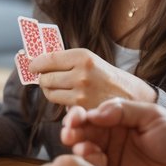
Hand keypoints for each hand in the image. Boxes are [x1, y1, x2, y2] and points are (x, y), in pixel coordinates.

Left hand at [30, 48, 156, 108]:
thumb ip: (66, 61)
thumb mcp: (90, 61)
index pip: (47, 59)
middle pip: (44, 78)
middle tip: (48, 78)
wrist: (134, 97)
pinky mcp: (82, 109)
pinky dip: (61, 103)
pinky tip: (70, 99)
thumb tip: (36, 61)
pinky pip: (60, 105)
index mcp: (82, 56)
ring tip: (60, 89)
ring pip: (49, 93)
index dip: (35, 63)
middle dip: (43, 78)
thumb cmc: (108, 78)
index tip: (32, 66)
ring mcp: (81, 93)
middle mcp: (81, 73)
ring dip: (50, 91)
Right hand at [62, 99, 165, 165]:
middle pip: (84, 130)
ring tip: (81, 149)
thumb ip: (124, 110)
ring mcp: (111, 153)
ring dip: (78, 147)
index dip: (79, 115)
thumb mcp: (152, 115)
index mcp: (119, 116)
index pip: (92, 113)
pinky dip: (90, 164)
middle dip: (72, 131)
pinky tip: (94, 160)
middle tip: (68, 135)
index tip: (74, 119)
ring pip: (85, 149)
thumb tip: (97, 111)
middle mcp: (111, 134)